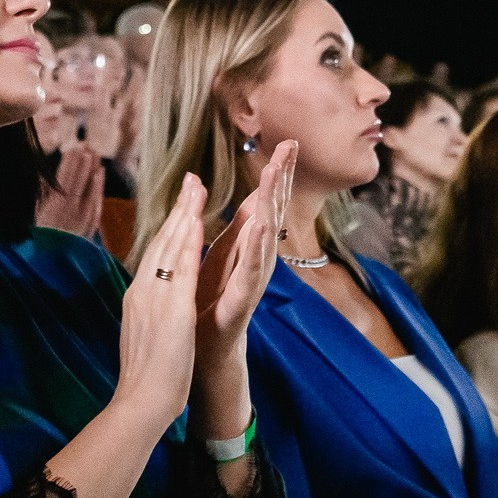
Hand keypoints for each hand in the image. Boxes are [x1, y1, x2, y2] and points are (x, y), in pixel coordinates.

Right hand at [34, 139, 105, 236]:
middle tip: (86, 143)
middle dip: (83, 160)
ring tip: (94, 152)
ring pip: (90, 188)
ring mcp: (83, 217)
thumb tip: (46, 172)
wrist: (53, 261)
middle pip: (79, 179)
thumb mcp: (37, 210)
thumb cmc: (41, 234)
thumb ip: (43, 190)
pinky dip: (99, 186)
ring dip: (92, 169)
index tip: (74, 146)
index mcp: (54, 204)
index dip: (71, 161)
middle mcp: (70, 209)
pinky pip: (96, 200)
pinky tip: (100, 172)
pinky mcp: (91, 223)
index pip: (65, 177)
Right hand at [115, 174, 207, 427]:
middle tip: (191, 181)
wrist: (140, 401)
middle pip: (161, 243)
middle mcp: (143, 291)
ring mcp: (154, 298)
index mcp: (139, 297)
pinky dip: (187, 244)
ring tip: (196, 189)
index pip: (156, 254)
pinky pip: (179, 271)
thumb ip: (148, 312)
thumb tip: (149, 303)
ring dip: (184, 216)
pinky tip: (197, 224)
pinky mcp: (170, 310)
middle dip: (178, 210)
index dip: (169, 227)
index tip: (181, 204)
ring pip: (169, 248)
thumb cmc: (145, 377)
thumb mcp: (144, 334)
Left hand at [196, 142, 294, 369]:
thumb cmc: (212, 306)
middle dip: (282, 178)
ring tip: (274, 174)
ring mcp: (253, 279)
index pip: (265, 202)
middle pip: (273, 210)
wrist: (205, 354)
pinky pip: (251, 270)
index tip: (288, 142)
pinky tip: (263, 226)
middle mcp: (258, 260)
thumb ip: (237, 229)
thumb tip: (248, 197)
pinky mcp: (242, 300)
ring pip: (266, 235)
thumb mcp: (222, 258)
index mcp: (249, 247)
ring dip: (270, 203)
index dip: (278, 173)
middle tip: (291, 146)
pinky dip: (258, 247)